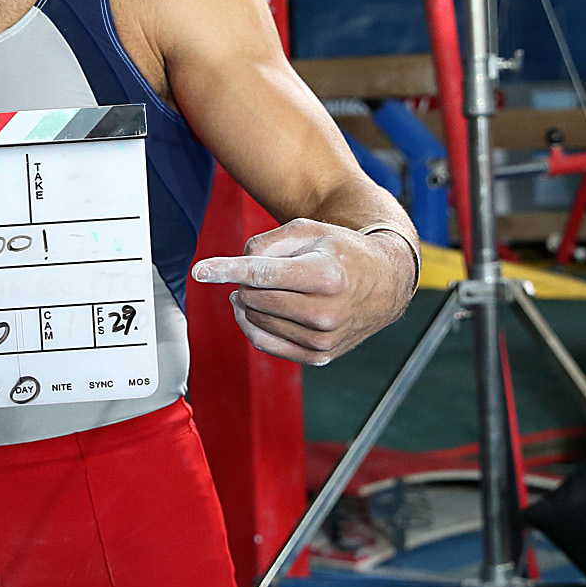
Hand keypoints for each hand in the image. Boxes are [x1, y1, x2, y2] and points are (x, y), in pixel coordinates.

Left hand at [192, 219, 414, 366]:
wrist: (386, 283)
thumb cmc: (342, 252)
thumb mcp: (310, 231)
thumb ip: (268, 242)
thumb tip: (237, 268)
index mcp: (326, 276)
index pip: (263, 274)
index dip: (227, 270)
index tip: (199, 271)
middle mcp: (326, 312)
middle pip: (256, 298)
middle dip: (248, 283)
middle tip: (263, 272)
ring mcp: (323, 338)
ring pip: (257, 320)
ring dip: (251, 303)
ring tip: (268, 288)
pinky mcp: (320, 355)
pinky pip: (266, 344)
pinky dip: (254, 326)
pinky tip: (257, 310)